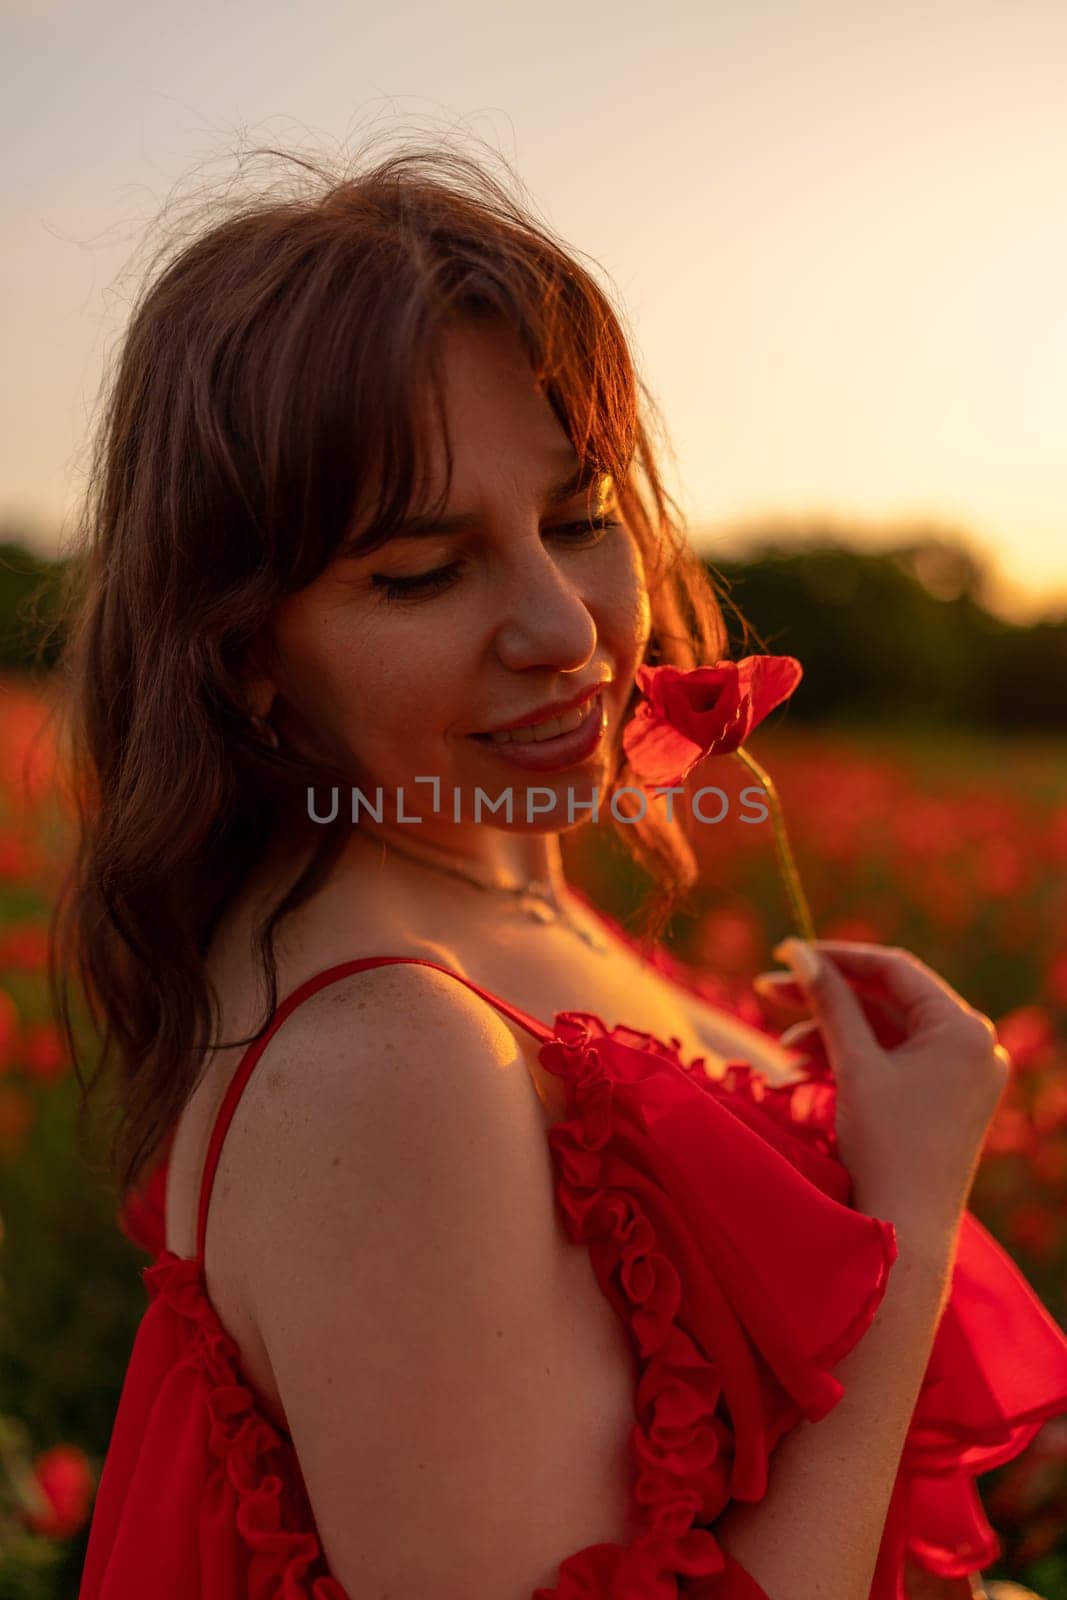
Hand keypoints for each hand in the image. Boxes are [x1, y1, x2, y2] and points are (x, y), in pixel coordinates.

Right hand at [754, 940, 1011, 1236]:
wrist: (907, 1233)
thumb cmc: (885, 1146)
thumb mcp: (853, 1064)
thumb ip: (828, 1002)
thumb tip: (798, 951)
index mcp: (964, 1029)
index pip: (895, 970)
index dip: (836, 957)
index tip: (786, 951)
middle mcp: (974, 1046)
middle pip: (889, 1001)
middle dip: (827, 998)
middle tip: (768, 988)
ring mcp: (964, 1075)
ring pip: (887, 1033)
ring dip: (834, 1033)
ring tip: (783, 1048)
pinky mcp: (948, 1099)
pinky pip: (896, 1062)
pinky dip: (854, 1061)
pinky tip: (805, 1069)